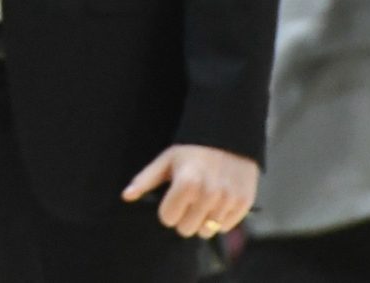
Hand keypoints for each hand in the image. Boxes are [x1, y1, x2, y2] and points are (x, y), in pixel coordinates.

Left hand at [122, 143, 258, 238]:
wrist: (228, 139)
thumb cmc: (192, 151)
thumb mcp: (165, 160)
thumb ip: (145, 180)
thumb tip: (126, 196)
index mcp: (186, 184)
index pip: (168, 219)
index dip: (168, 210)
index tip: (173, 199)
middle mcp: (208, 195)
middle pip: (187, 229)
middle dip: (184, 218)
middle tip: (188, 201)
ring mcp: (227, 200)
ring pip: (206, 231)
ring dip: (203, 219)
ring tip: (204, 200)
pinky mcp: (243, 203)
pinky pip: (225, 227)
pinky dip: (220, 219)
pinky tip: (218, 202)